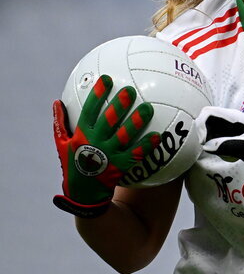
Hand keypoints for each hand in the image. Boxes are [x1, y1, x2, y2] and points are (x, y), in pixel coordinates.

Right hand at [53, 75, 159, 217]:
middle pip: (109, 121)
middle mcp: (95, 143)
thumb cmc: (73, 164)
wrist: (83, 194)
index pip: (89, 110)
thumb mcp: (61, 144)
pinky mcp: (121, 166)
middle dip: (119, 104)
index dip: (97, 94)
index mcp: (81, 135)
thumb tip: (56, 102)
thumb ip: (60, 122)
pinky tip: (158, 136)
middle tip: (130, 90)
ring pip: (125, 136)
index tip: (106, 79)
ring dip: (137, 122)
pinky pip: (136, 154)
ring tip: (148, 108)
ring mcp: (108, 155)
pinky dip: (146, 145)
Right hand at [198, 106, 243, 167]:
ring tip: (211, 151)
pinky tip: (217, 153)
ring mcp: (231, 130)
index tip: (204, 141)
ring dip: (206, 140)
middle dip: (202, 133)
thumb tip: (206, 146)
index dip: (201, 125)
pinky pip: (217, 139)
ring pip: (210, 130)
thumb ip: (227, 144)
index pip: (208, 112)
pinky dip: (213, 145)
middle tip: (206, 148)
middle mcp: (230, 122)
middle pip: (206, 121)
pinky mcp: (232, 139)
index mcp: (234, 118)